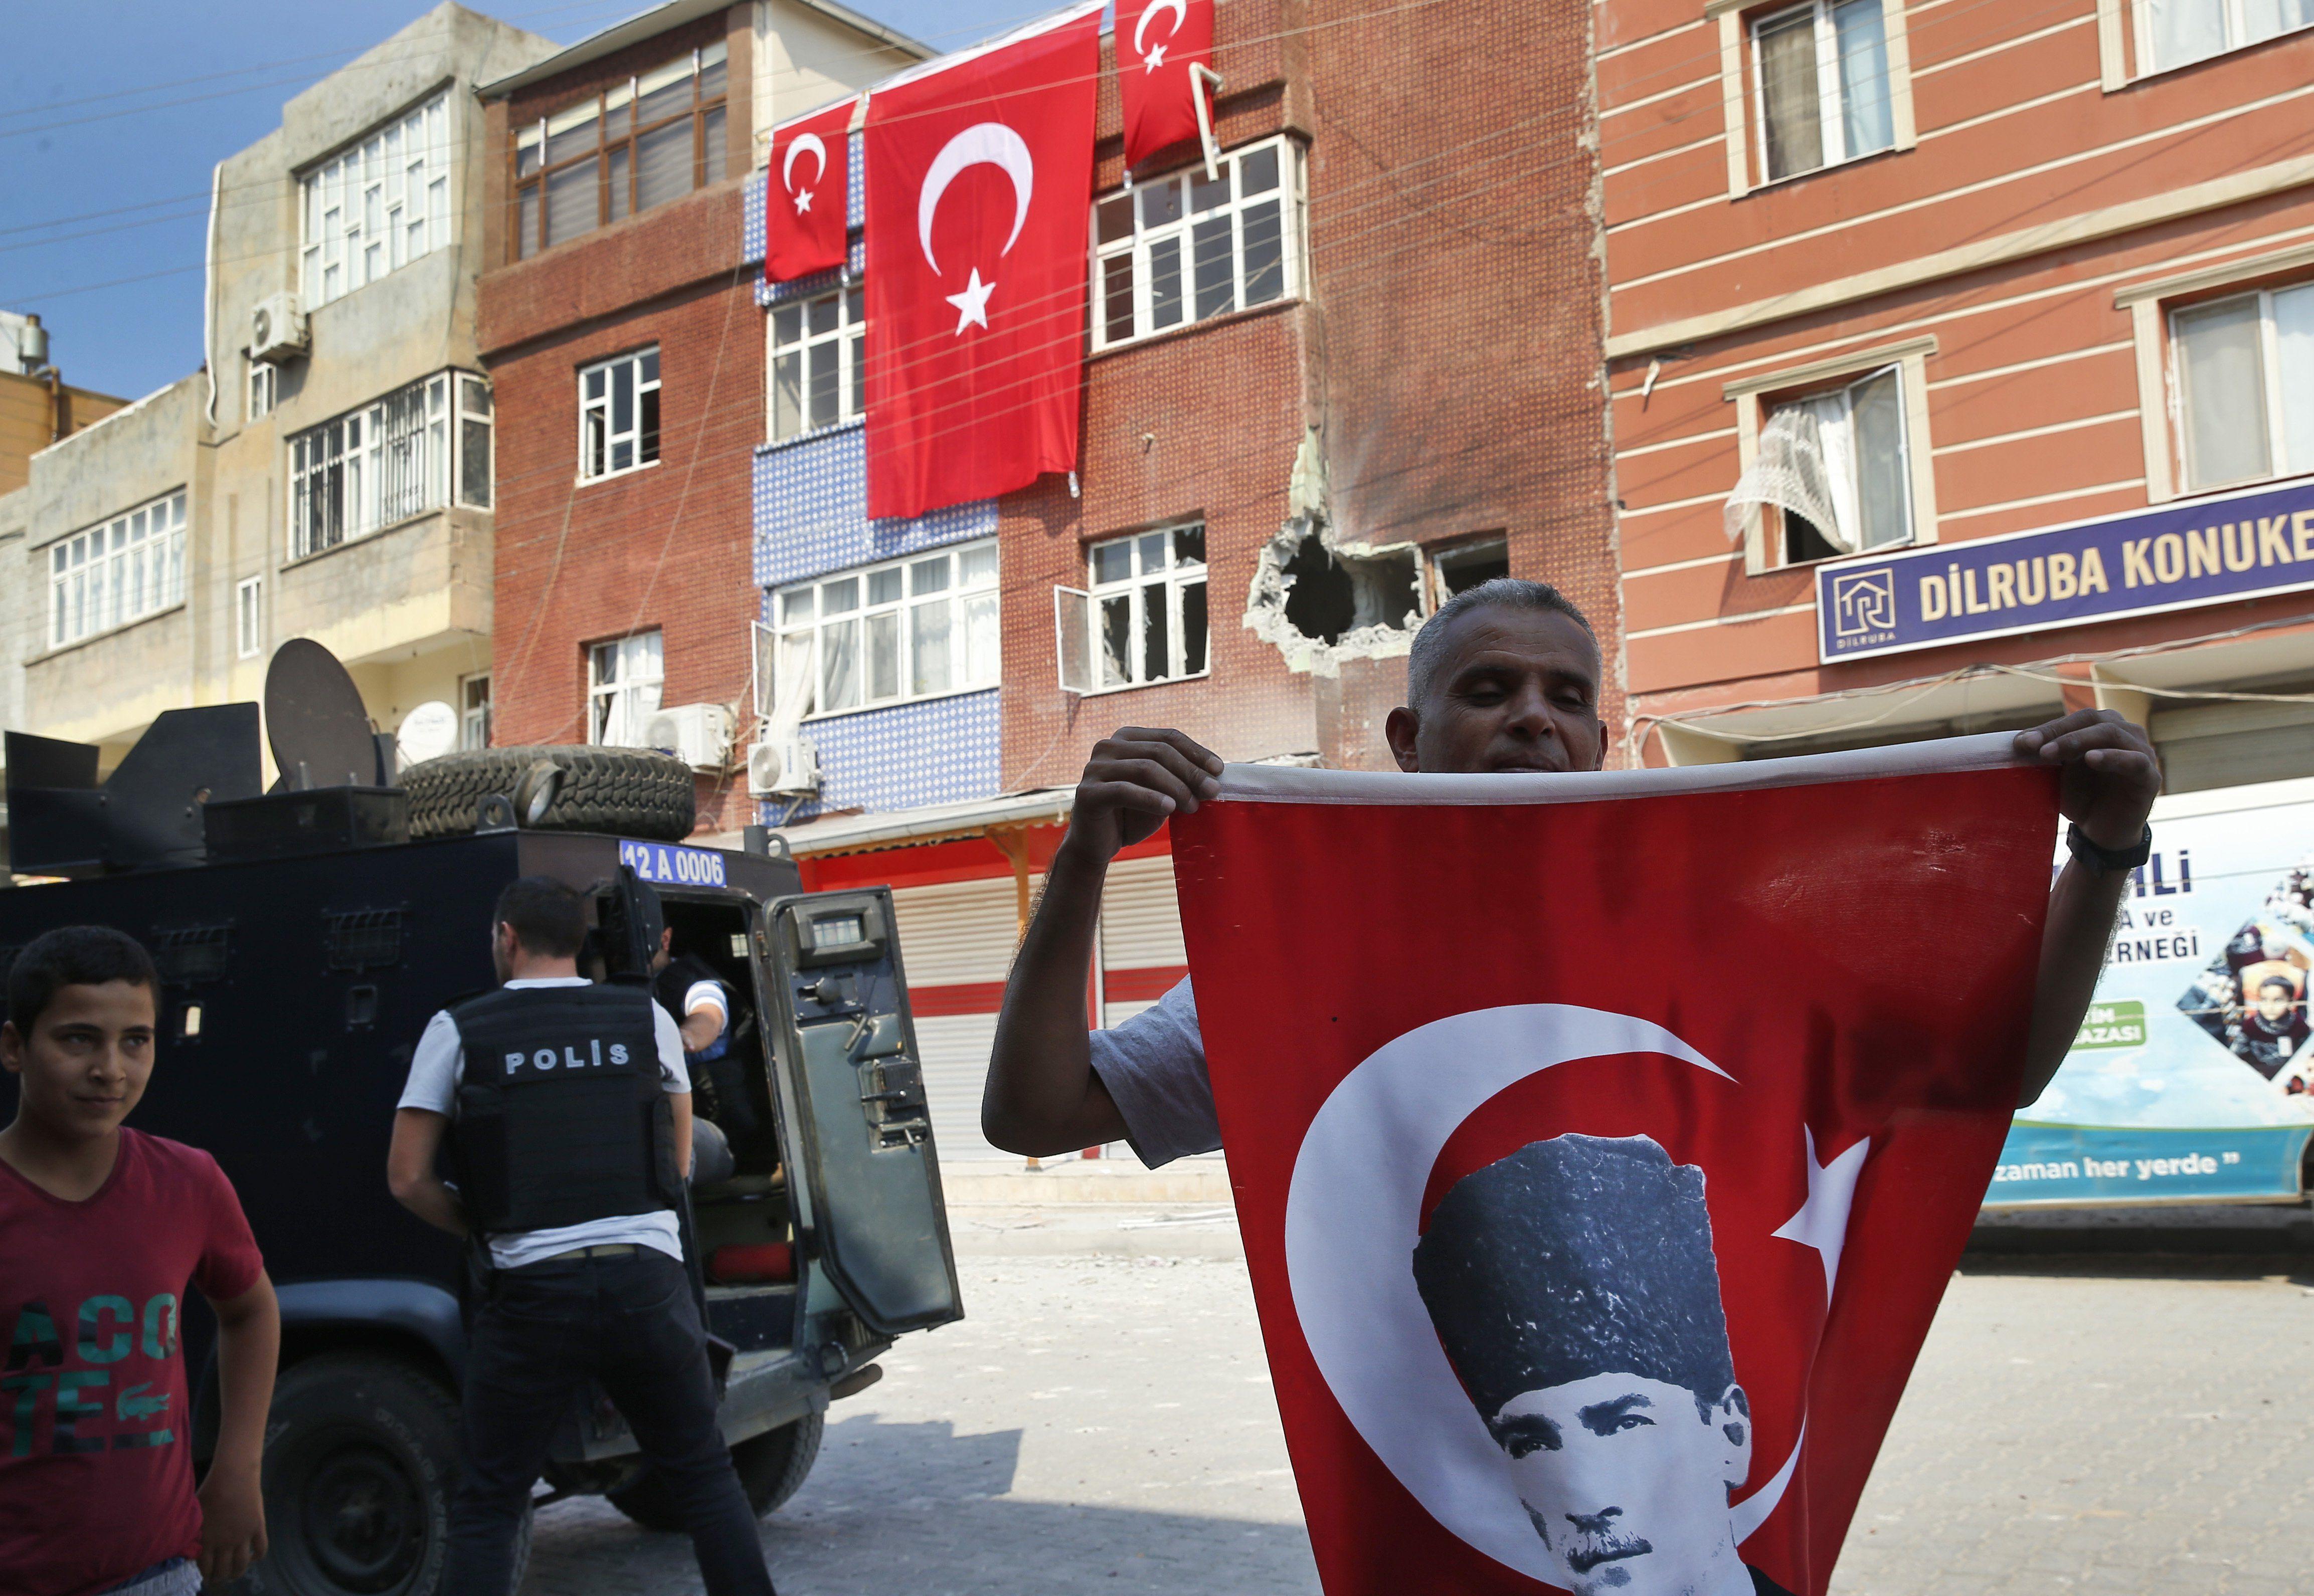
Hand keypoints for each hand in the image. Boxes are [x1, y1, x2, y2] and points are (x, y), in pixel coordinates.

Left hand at [197, 1460, 267, 1585]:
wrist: (234, 1475)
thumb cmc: (209, 1491)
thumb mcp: (194, 1514)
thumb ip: (192, 1532)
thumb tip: (187, 1546)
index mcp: (207, 1540)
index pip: (205, 1567)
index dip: (206, 1575)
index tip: (206, 1578)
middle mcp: (225, 1543)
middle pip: (223, 1570)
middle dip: (220, 1578)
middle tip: (218, 1578)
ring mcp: (243, 1536)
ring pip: (242, 1564)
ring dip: (237, 1573)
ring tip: (234, 1574)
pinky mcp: (258, 1527)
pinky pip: (261, 1548)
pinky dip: (258, 1556)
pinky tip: (254, 1558)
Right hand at [1060, 728, 1222, 865]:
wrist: (1097, 844)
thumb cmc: (1132, 815)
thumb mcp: (1161, 793)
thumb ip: (1179, 779)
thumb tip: (1215, 776)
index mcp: (1127, 738)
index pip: (1169, 737)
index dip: (1196, 752)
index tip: (1219, 770)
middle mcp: (1108, 746)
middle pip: (1159, 751)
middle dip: (1190, 772)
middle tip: (1212, 791)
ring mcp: (1095, 768)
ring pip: (1145, 768)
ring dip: (1175, 787)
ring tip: (1193, 806)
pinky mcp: (1087, 792)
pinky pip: (1124, 790)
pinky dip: (1151, 798)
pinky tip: (1169, 808)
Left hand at [2013, 709, 2158, 850]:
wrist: (2102, 831)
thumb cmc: (2081, 796)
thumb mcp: (2059, 773)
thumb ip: (2046, 754)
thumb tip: (2016, 741)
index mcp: (2104, 728)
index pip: (2077, 718)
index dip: (2049, 727)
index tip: (2019, 743)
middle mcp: (2126, 734)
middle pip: (2093, 720)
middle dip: (2059, 732)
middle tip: (2033, 747)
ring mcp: (2142, 752)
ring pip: (2112, 734)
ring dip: (2078, 740)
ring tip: (2051, 753)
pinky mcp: (2150, 776)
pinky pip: (2134, 761)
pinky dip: (2113, 757)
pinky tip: (2092, 759)